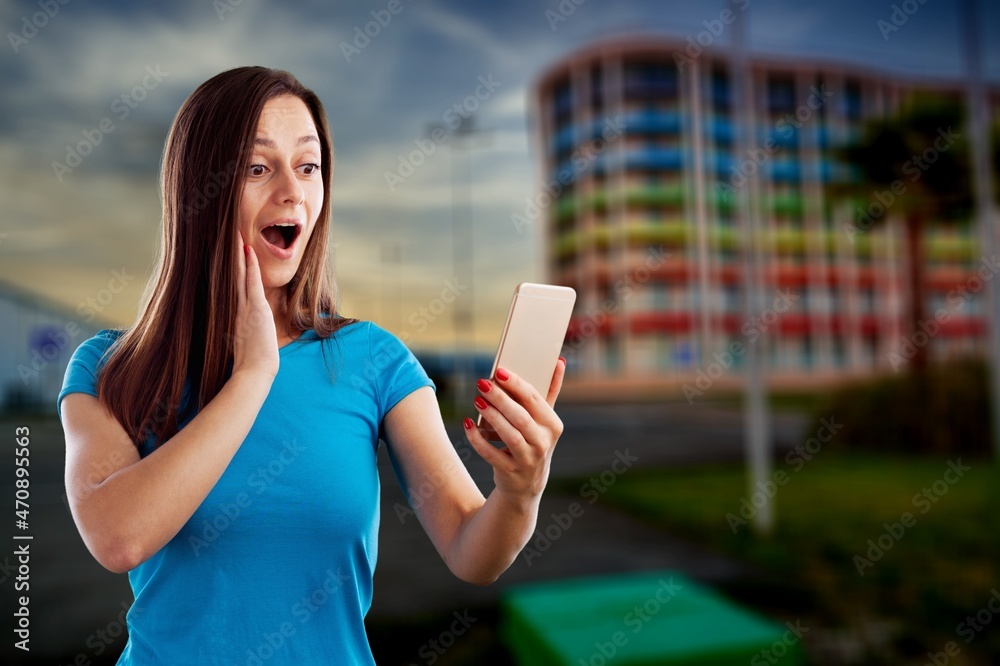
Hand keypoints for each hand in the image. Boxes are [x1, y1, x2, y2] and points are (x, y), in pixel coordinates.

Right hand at [232, 232, 278, 379]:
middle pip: (231, 277)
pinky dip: (250, 266)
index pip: (231, 287)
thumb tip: (242, 331)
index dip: (229, 271)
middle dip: (229, 257)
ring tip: (235, 235)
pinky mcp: (255, 308)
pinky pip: (251, 282)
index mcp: (235, 315)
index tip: (226, 255)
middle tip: (225, 237)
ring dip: (238, 255)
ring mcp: (245, 307)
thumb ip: (243, 332)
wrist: (254, 371)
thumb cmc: (252, 362)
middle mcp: (237, 308)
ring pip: (239, 275)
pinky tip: (248, 250)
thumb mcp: (245, 342)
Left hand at [463, 359, 566, 503]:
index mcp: (553, 425)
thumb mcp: (544, 419)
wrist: (527, 483)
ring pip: (509, 435)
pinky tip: (467, 424)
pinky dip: (478, 439)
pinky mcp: (510, 471)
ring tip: (477, 400)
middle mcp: (543, 442)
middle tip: (482, 383)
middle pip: (520, 416)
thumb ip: (551, 391)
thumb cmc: (534, 440)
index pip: (535, 400)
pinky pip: (491, 453)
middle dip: (500, 398)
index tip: (499, 371)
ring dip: (491, 416)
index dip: (516, 384)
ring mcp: (528, 459)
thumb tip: (559, 361)